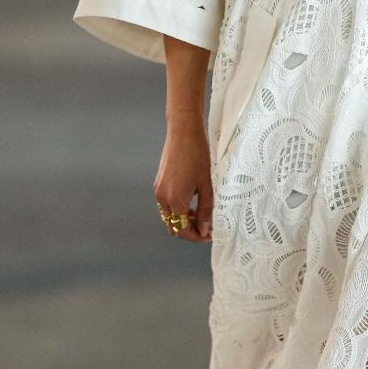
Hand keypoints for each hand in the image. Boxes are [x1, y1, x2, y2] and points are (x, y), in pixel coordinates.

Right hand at [153, 119, 212, 242]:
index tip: (209, 234)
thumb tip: (204, 228)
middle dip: (188, 230)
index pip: (182, 230)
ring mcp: (158, 190)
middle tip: (205, 227)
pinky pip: (166, 205)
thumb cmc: (197, 155)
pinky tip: (191, 201)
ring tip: (200, 213)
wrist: (183, 132)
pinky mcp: (158, 183)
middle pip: (173, 226)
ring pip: (169, 216)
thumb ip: (205, 209)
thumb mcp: (206, 184)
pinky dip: (177, 209)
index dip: (196, 236)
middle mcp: (163, 198)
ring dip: (182, 220)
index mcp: (175, 200)